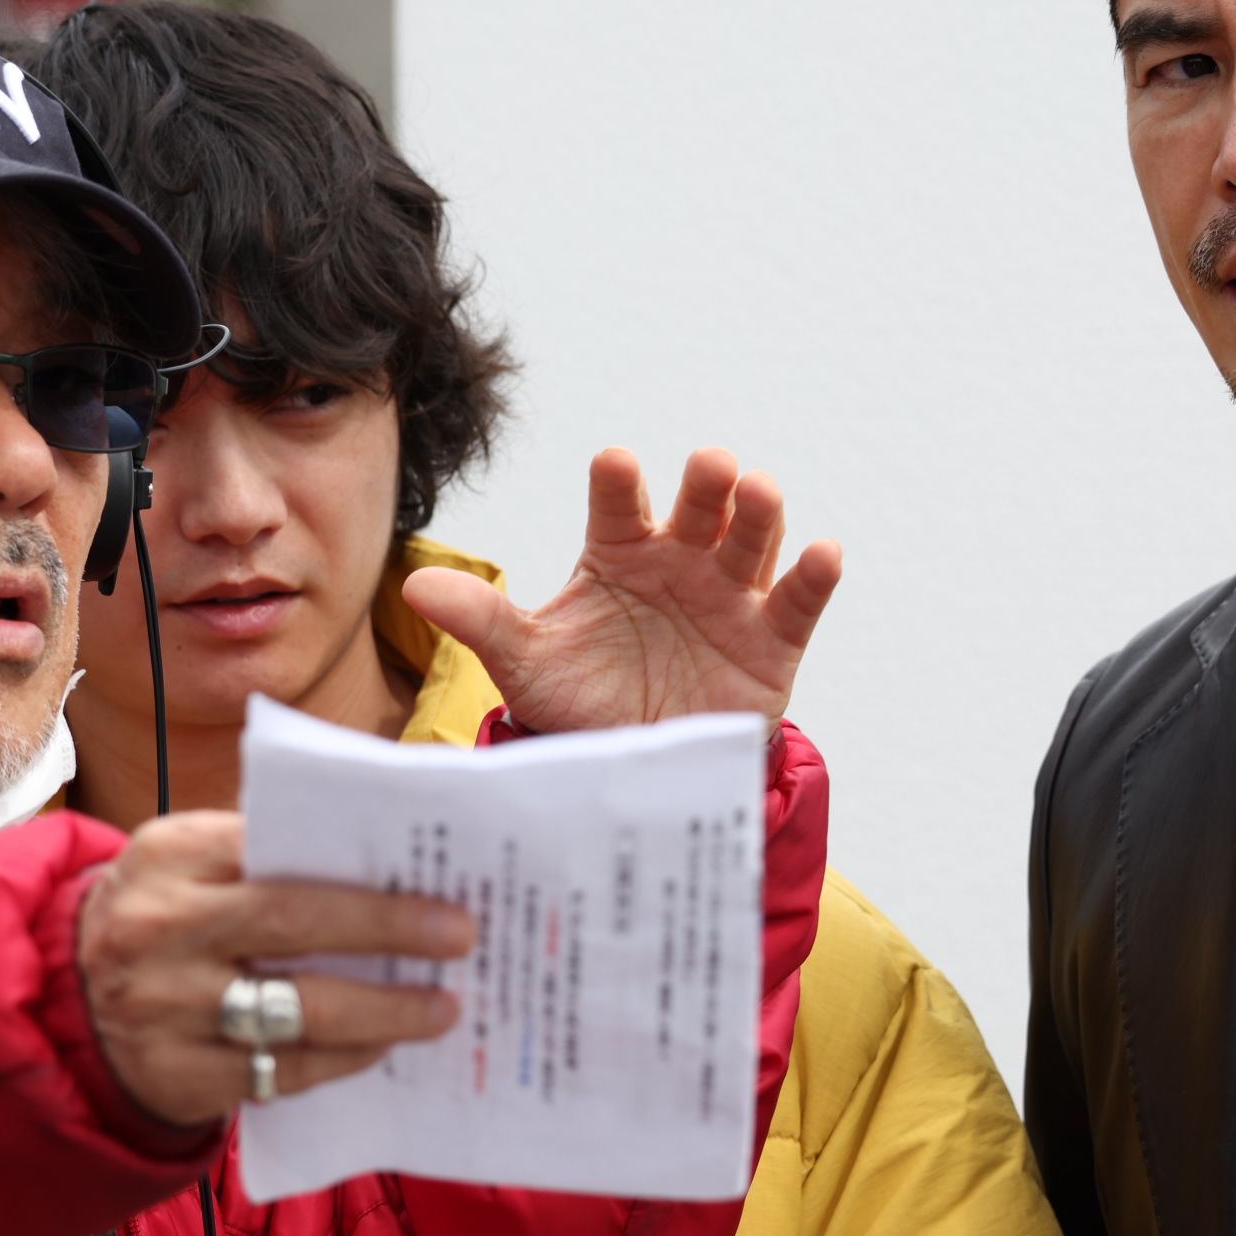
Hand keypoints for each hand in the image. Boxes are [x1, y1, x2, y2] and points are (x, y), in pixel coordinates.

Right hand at [78, 811, 474, 1125]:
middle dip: (388, 927)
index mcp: (169, 855)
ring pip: (296, 1011)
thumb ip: (263, 848)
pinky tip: (382, 1045)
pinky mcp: (177, 1077)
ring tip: (442, 1007)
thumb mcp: (188, 861)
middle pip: (295, 924)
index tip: (435, 873)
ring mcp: (165, 1010)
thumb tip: (387, 852)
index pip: (276, 847)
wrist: (68, 1000)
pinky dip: (341, 1058)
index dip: (358, 865)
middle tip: (459, 934)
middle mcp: (159, 929)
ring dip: (382, 1011)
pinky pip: (279, 1072)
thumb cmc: (165, 913)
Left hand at [400, 446, 842, 736]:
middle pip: (699, 506)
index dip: (619, 483)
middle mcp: (680, 560)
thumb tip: (413, 586)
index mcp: (619, 551)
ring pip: (751, 539)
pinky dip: (813, 576)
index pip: (618, 502)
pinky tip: (822, 553)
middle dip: (707, 482)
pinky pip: (797, 602)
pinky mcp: (771, 641)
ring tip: (759, 492)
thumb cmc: (581, 700)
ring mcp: (729, 596)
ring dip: (759, 513)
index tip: (614, 465)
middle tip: (710, 467)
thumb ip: (482, 619)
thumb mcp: (526, 663)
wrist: (633, 770)